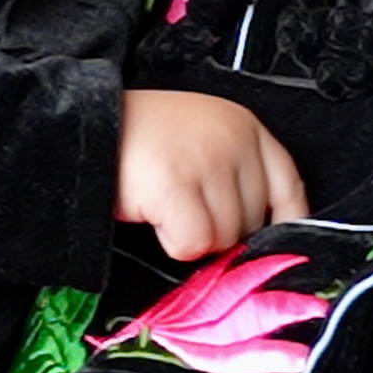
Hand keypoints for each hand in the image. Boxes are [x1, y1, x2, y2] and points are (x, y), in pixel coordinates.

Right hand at [116, 89, 309, 261]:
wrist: (84, 125)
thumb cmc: (141, 139)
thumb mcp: (202, 142)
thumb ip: (235, 177)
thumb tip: (256, 240)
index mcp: (244, 126)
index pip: (289, 187)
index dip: (286, 224)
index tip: (276, 248)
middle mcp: (233, 139)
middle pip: (252, 223)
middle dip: (217, 228)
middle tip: (181, 205)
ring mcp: (206, 160)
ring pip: (223, 239)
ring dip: (190, 235)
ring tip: (162, 202)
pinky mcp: (176, 184)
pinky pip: (192, 244)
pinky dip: (170, 240)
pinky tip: (152, 211)